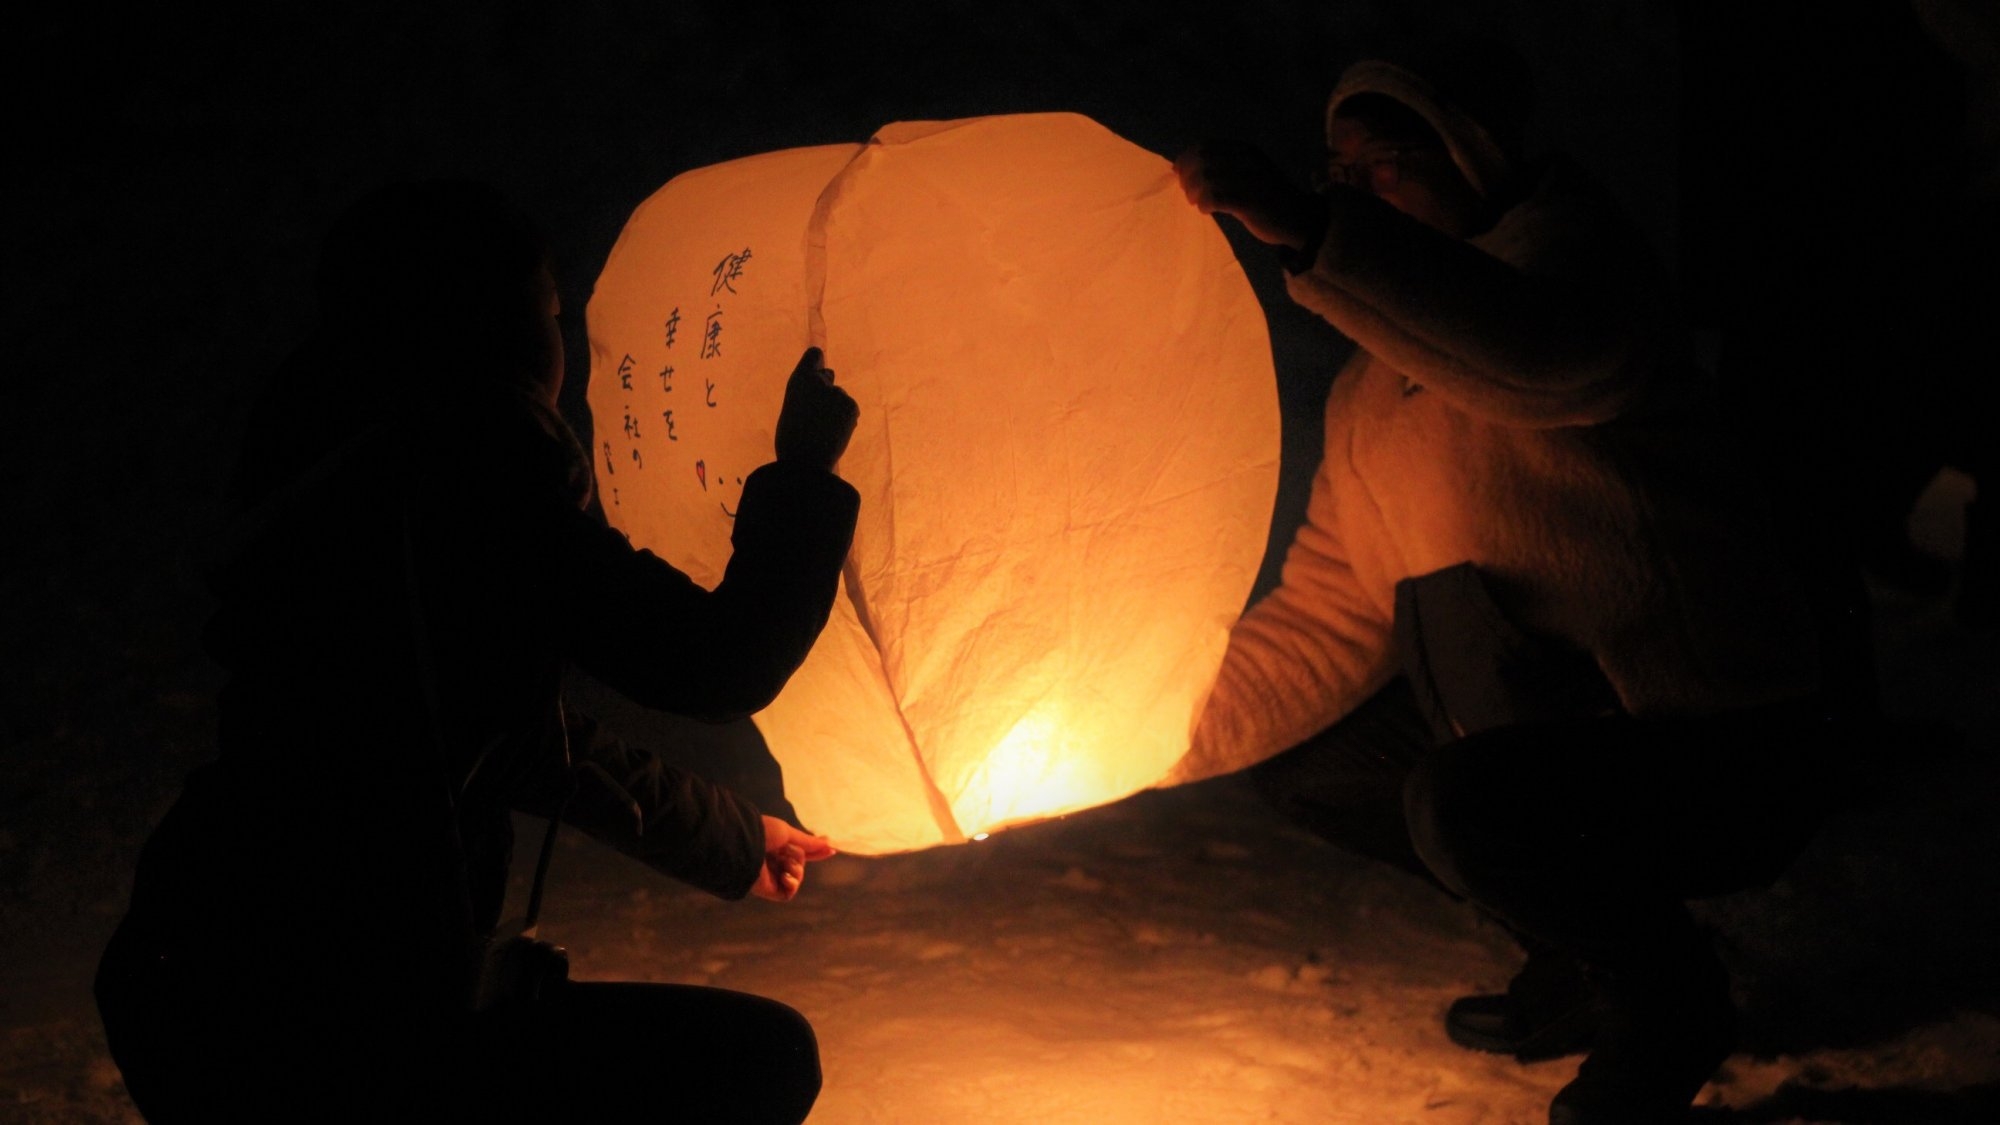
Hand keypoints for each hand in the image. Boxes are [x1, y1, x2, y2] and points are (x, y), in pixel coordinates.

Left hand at [751, 815, 836, 901]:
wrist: (744, 845)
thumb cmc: (763, 834)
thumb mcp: (789, 834)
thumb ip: (809, 842)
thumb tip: (829, 844)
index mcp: (776, 847)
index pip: (801, 852)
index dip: (816, 852)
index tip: (832, 850)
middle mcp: (773, 862)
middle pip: (801, 865)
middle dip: (799, 858)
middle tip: (785, 851)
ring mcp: (771, 877)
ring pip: (797, 878)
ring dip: (796, 870)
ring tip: (784, 865)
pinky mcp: (769, 891)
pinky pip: (789, 892)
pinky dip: (792, 884)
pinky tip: (785, 876)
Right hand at [773, 347, 858, 470]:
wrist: (805, 462)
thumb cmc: (792, 439)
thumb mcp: (794, 407)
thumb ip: (809, 392)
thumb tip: (830, 375)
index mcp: (799, 380)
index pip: (814, 355)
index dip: (816, 363)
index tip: (817, 371)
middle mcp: (819, 381)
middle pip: (828, 376)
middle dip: (826, 390)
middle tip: (818, 413)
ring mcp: (837, 392)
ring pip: (840, 398)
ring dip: (836, 409)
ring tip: (824, 430)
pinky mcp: (851, 405)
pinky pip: (850, 410)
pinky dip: (845, 420)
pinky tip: (835, 434)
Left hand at [1174, 139, 1322, 249]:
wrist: (1299, 217)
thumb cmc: (1268, 197)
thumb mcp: (1248, 172)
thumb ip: (1222, 167)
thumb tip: (1184, 168)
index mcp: (1245, 150)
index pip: (1205, 146)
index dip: (1186, 158)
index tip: (1178, 172)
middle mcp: (1247, 160)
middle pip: (1202, 160)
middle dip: (1188, 176)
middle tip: (1188, 192)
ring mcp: (1249, 180)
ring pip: (1206, 178)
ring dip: (1194, 192)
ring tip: (1197, 202)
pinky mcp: (1250, 202)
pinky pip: (1216, 198)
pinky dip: (1205, 204)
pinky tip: (1207, 210)